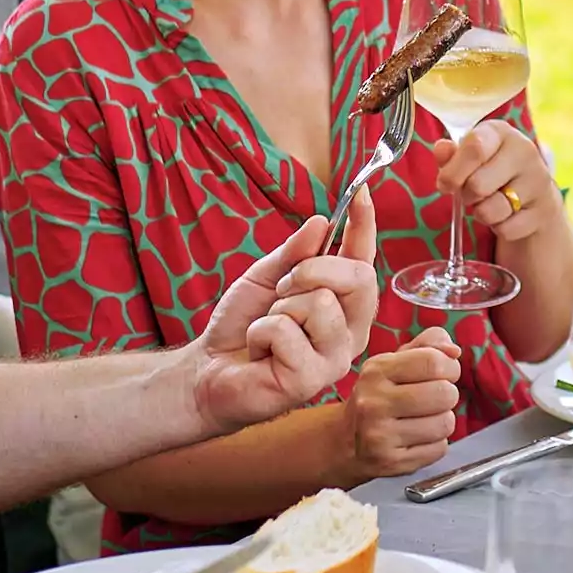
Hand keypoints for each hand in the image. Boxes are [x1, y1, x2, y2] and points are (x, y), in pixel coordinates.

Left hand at [187, 194, 380, 434]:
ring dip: (279, 308)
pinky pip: (286, 331)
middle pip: (358, 278)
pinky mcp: (311, 380)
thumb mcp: (265, 277)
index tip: (361, 192)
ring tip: (267, 328)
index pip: (364, 259)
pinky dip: (260, 332)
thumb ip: (294, 254)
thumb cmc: (241, 326)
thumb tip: (321, 222)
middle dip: (312, 269)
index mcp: (344, 305)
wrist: (207, 370)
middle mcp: (350, 332)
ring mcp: (334, 358)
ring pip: (320, 302)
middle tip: (281, 287)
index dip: (365, 225)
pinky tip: (260, 351)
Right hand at [347, 328, 461, 476]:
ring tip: (425, 419)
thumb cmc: (380, 395)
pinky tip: (417, 438)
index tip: (445, 372)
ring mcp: (380, 435)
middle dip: (447, 394)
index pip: (433, 362)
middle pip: (444, 393)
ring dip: (443, 421)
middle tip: (434, 398)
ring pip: (445, 423)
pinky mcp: (390, 462)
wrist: (345, 440)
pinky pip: (439, 449)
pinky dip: (436, 443)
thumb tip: (454, 352)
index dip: (450, 367)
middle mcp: (374, 403)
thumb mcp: (396, 361)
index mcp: (377, 370)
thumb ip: (429, 345)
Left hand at [428, 123, 559, 253]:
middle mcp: (525, 152)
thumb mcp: (471, 158)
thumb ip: (452, 154)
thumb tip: (442, 148)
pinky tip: (507, 215)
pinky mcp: (544, 211)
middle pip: (478, 185)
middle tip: (472, 193)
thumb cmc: (492, 170)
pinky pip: (506, 229)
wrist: (534, 193)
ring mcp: (538, 181)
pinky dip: (500, 228)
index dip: (453, 171)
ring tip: (490, 203)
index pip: (475, 148)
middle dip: (467, 196)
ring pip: (490, 210)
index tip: (445, 184)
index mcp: (501, 133)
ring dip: (482, 213)